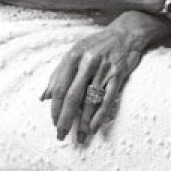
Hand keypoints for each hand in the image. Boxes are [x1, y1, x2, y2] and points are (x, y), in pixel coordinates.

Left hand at [41, 20, 153, 144]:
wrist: (126, 33)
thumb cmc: (96, 45)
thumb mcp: (74, 54)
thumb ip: (58, 74)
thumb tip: (44, 96)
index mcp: (73, 56)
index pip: (60, 87)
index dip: (56, 107)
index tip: (54, 122)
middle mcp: (87, 62)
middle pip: (73, 96)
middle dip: (66, 119)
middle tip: (62, 135)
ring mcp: (104, 69)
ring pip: (91, 101)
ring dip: (84, 122)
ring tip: (80, 137)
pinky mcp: (119, 75)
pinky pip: (108, 99)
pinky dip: (101, 115)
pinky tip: (94, 127)